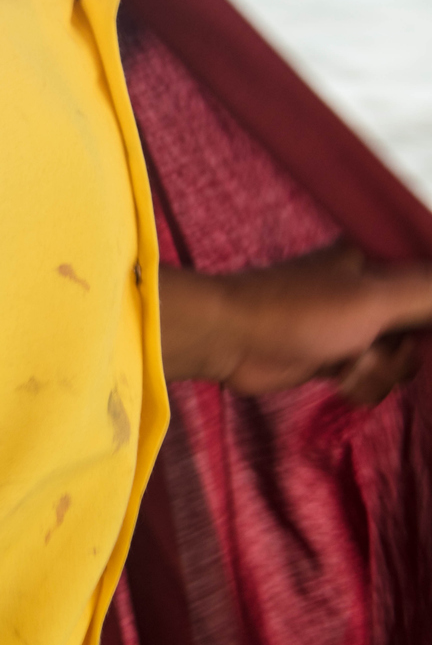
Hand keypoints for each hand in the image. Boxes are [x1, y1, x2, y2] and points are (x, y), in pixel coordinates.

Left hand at [159, 243, 431, 403]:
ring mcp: (358, 323)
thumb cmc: (298, 311)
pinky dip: (362, 385)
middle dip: (404, 353)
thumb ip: (428, 292)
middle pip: (425, 330)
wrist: (232, 342)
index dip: (427, 316)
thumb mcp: (375, 298)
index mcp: (383, 258)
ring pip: (403, 361)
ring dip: (379, 373)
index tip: (400, 335)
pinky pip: (377, 378)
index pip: (431, 284)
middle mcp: (375, 287)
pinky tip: (338, 380)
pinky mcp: (342, 356)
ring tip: (348, 365)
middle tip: (376, 349)